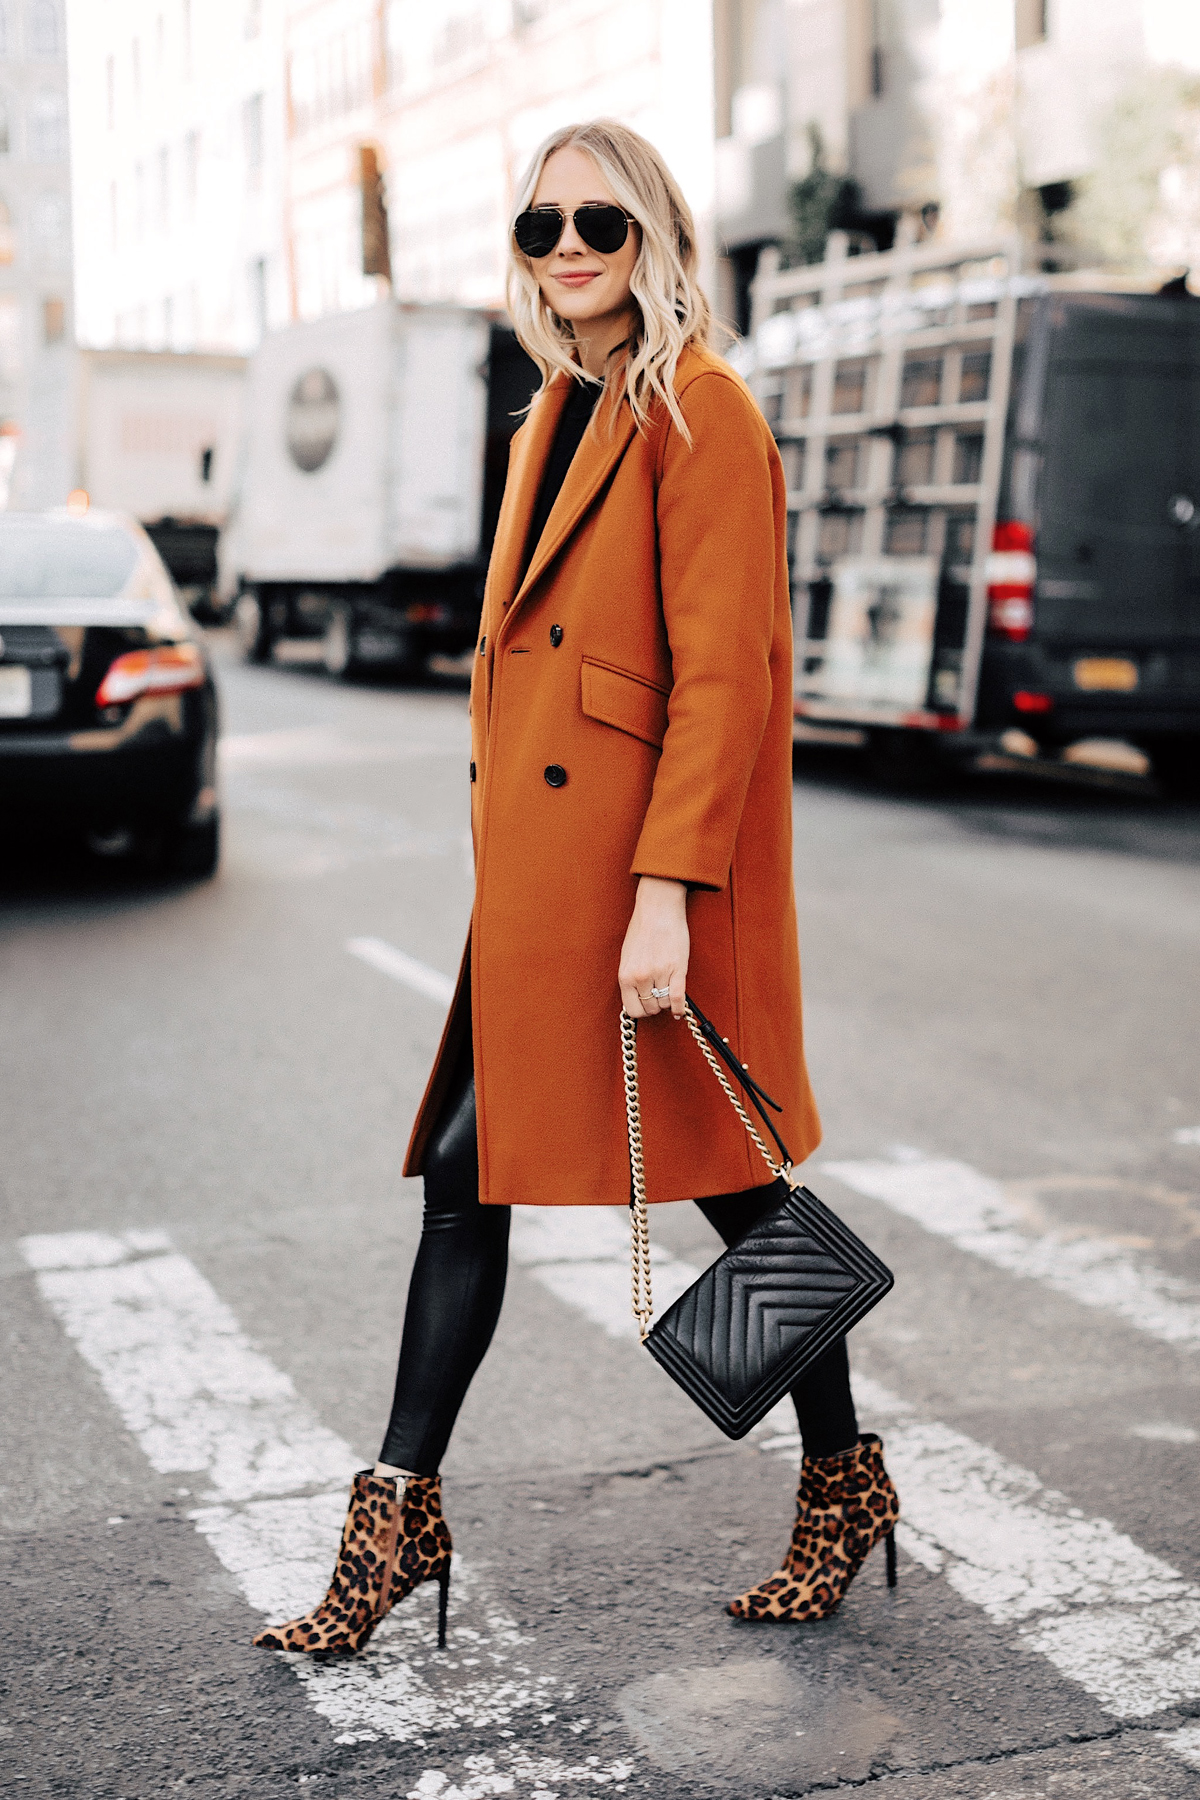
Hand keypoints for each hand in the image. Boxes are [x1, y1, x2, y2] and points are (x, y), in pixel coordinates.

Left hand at [619, 877, 687, 1017]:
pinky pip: (678, 998)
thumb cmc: (642, 929)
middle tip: (659, 997)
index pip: (632, 1009)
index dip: (641, 1010)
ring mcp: (659, 974)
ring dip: (667, 1002)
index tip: (646, 1006)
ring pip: (665, 1004)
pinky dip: (679, 1008)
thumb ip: (630, 978)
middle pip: (650, 1008)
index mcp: (625, 975)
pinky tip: (679, 1010)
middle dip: (655, 1005)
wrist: (658, 909)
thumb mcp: (627, 956)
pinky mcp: (677, 969)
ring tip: (668, 993)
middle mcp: (641, 977)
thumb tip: (636, 997)